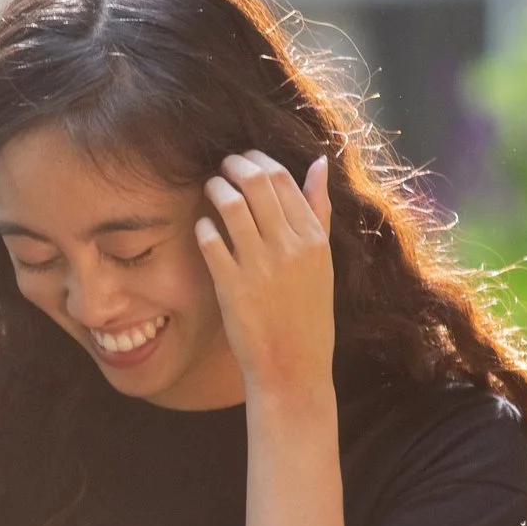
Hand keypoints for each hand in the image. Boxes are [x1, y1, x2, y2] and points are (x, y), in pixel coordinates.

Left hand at [196, 152, 334, 397]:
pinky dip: (203, 227)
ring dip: (215, 188)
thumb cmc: (308, 312)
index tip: (244, 159)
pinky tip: (203, 227)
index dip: (257, 160)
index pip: (282, 178)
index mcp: (313, 239)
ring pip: (230, 205)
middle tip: (222, 166)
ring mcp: (260, 266)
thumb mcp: (323, 260)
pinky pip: (210, 240)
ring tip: (210, 188)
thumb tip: (317, 163)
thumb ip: (318, 211)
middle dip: (233, 165)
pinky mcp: (232, 286)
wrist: (293, 366)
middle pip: (256, 182)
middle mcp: (289, 247)